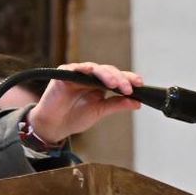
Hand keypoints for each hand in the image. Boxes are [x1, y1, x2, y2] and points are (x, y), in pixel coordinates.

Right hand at [27, 62, 143, 143]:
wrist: (54, 126)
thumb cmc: (75, 117)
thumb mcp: (100, 111)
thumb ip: (116, 105)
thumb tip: (137, 103)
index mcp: (100, 84)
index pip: (118, 78)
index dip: (129, 79)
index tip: (141, 84)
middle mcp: (91, 77)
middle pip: (109, 71)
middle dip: (120, 79)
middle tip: (129, 88)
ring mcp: (77, 74)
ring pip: (95, 68)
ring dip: (106, 75)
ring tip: (115, 84)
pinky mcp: (63, 74)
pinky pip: (74, 68)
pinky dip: (83, 69)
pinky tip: (91, 71)